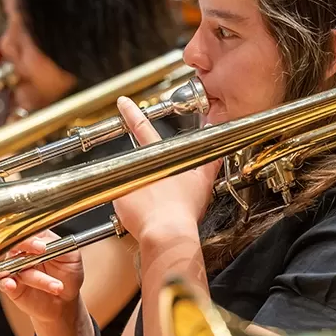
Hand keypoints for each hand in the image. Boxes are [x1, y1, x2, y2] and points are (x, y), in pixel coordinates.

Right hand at [0, 230, 84, 323]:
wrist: (66, 301)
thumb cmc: (69, 275)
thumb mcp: (71, 257)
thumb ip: (58, 246)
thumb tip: (41, 242)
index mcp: (39, 240)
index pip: (29, 231)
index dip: (32, 238)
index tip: (42, 247)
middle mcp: (25, 252)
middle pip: (16, 244)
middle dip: (27, 248)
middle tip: (42, 254)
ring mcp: (16, 268)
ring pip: (16, 265)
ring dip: (36, 277)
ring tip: (57, 287)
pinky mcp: (11, 285)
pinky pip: (2, 281)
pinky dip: (6, 282)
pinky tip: (12, 285)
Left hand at [112, 96, 221, 240]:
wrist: (167, 233)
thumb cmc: (184, 209)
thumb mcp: (203, 181)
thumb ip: (210, 160)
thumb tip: (218, 143)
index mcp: (158, 157)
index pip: (142, 127)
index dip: (132, 113)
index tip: (122, 102)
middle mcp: (137, 166)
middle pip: (139, 160)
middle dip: (150, 173)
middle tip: (160, 190)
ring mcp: (125, 182)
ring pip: (131, 180)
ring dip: (142, 191)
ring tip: (157, 208)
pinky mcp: (117, 200)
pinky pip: (124, 200)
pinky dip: (133, 206)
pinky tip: (146, 214)